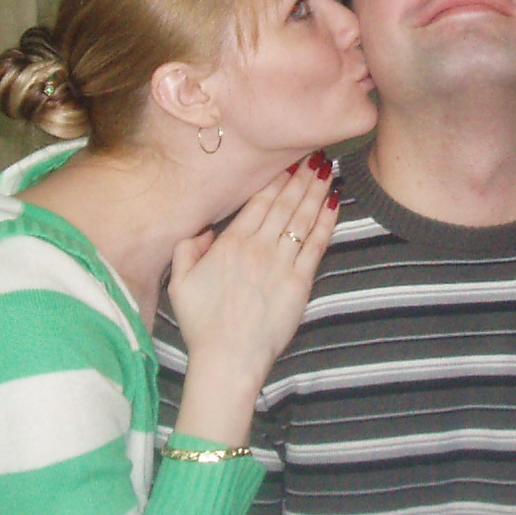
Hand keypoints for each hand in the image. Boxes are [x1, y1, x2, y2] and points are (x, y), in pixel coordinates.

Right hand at [166, 157, 337, 445]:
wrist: (228, 358)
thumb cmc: (202, 324)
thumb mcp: (180, 282)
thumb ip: (188, 248)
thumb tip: (203, 229)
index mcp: (230, 244)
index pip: (259, 202)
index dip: (276, 179)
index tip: (289, 161)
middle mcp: (258, 248)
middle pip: (284, 204)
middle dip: (301, 177)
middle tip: (316, 156)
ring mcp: (281, 265)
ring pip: (302, 219)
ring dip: (316, 192)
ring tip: (328, 170)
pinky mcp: (299, 284)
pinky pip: (316, 246)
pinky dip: (326, 222)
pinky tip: (334, 204)